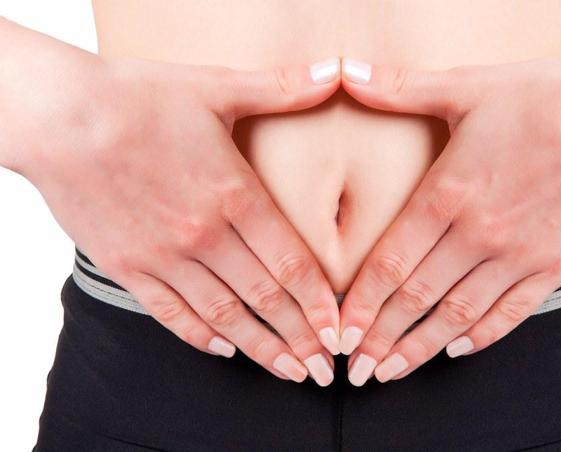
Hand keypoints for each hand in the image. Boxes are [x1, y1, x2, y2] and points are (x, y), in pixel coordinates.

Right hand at [13, 50, 343, 384]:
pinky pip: (170, 313)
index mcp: (233, 194)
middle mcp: (204, 234)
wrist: (58, 116)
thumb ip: (279, 88)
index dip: (320, 304)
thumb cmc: (136, 99)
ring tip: (287, 371)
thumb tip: (332, 72)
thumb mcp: (214, 87)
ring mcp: (163, 256)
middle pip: (265, 298)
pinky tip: (223, 349)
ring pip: (223, 315)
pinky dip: (199, 335)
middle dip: (300, 338)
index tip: (338, 330)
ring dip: (259, 347)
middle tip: (323, 368)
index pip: (291, 264)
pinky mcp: (128, 266)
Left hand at [337, 55, 560, 384]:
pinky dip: (481, 336)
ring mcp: (517, 256)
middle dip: (381, 337)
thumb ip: (401, 88)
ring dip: (421, 347)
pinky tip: (457, 349)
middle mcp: (477, 234)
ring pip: (458, 315)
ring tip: (392, 371)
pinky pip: (511, 313)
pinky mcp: (553, 266)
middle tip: (356, 368)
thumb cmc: (545, 98)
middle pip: (417, 298)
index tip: (340, 332)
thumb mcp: (467, 86)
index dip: (361, 303)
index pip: (390, 263)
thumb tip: (348, 72)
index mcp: (448, 194)